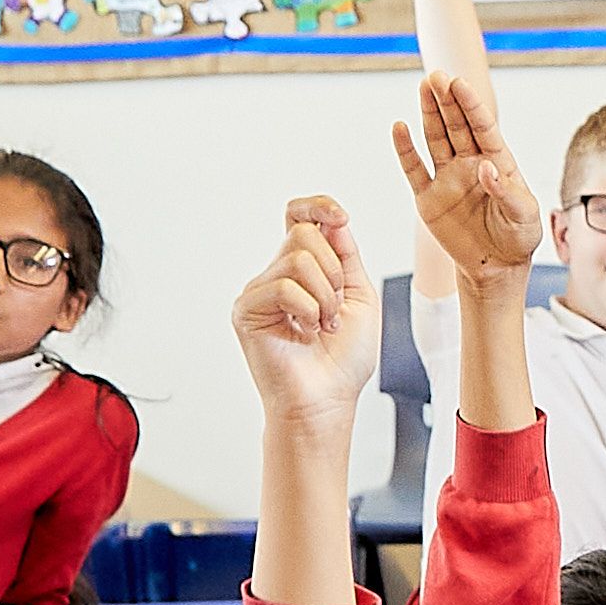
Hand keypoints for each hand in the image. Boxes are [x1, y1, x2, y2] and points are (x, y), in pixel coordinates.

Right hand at [231, 194, 369, 430]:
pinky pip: (284, 286)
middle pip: (303, 233)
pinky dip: (307, 309)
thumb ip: (346, 255)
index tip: (341, 217)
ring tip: (322, 325)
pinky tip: (306, 332)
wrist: (328, 398)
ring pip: (297, 258)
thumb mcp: (359, 295)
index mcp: (303, 270)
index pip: (298, 218)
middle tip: (335, 309)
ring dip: (324, 295)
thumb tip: (333, 219)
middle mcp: (277, 275)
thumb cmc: (344, 358)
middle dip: (333, 270)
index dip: (317, 206)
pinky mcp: (246, 309)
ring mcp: (259, 291)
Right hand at [392, 70, 546, 279]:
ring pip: (436, 139)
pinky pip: (414, 170)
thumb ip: (508, 192)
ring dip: (429, 114)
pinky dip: (405, 150)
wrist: (496, 267)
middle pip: (457, 126)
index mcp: (498, 163)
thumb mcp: (524, 217)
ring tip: (423, 87)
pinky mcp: (429, 198)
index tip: (459, 83)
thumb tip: (487, 167)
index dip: (471, 105)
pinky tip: (399, 127)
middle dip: (448, 100)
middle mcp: (471, 164)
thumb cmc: (518, 237)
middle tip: (436, 76)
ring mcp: (448, 178)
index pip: (483, 128)